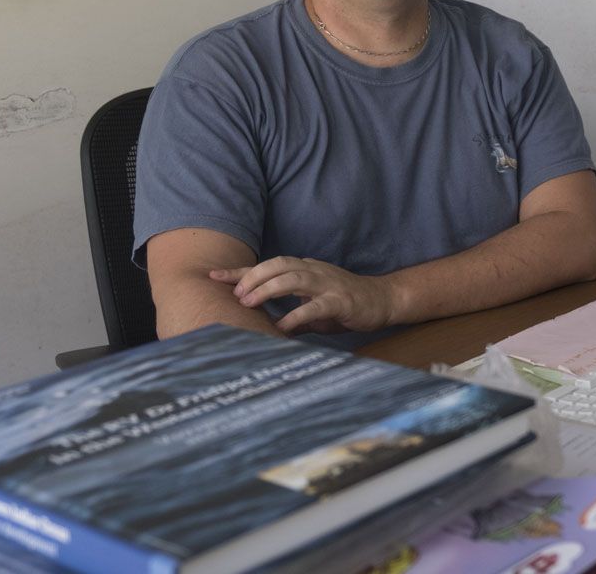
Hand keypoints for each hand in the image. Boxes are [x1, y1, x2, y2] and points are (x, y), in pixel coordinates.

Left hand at [209, 257, 397, 334]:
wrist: (382, 300)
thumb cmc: (346, 304)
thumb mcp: (314, 308)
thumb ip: (292, 316)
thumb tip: (267, 330)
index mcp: (305, 270)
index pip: (268, 266)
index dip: (240, 272)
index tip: (213, 277)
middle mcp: (314, 271)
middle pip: (278, 265)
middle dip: (252, 277)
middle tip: (235, 295)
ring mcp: (328, 284)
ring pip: (293, 278)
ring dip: (268, 289)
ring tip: (249, 303)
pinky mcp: (340, 301)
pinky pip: (314, 306)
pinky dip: (295, 315)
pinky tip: (282, 326)